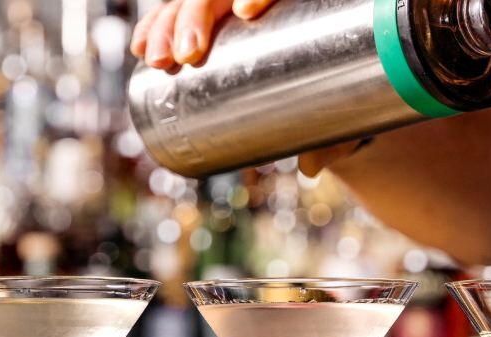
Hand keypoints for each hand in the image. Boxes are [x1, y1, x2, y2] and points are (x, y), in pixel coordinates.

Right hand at [128, 0, 353, 175]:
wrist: (333, 77)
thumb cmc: (348, 89)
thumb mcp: (348, 107)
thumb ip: (337, 132)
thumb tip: (311, 167)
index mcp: (304, 0)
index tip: (245, 11)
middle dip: (196, 14)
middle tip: (188, 54)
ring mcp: (231, 4)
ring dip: (167, 23)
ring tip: (158, 59)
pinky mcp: (211, 19)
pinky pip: (177, 12)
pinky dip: (157, 27)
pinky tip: (142, 46)